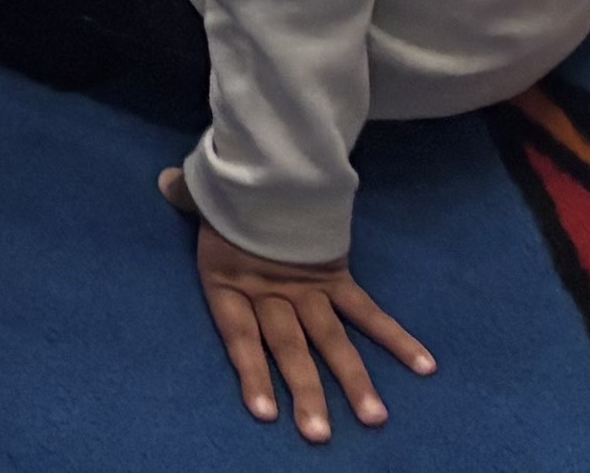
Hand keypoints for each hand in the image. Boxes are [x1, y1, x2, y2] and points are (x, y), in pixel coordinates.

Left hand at [170, 176, 430, 439]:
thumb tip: (165, 183)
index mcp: (230, 280)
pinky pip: (367, 311)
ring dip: (353, 379)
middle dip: (306, 392)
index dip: (251, 374)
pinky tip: (423, 365)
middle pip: (288, 347)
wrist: (274, 155)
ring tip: (373, 417)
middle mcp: (271, 292)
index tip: (266, 414)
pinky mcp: (336, 276)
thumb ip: (185, 197)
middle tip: (320, 435)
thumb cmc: (232, 185)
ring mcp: (307, 288)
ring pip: (331, 339)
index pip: (240, 336)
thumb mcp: (204, 196)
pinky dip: (395, 337)